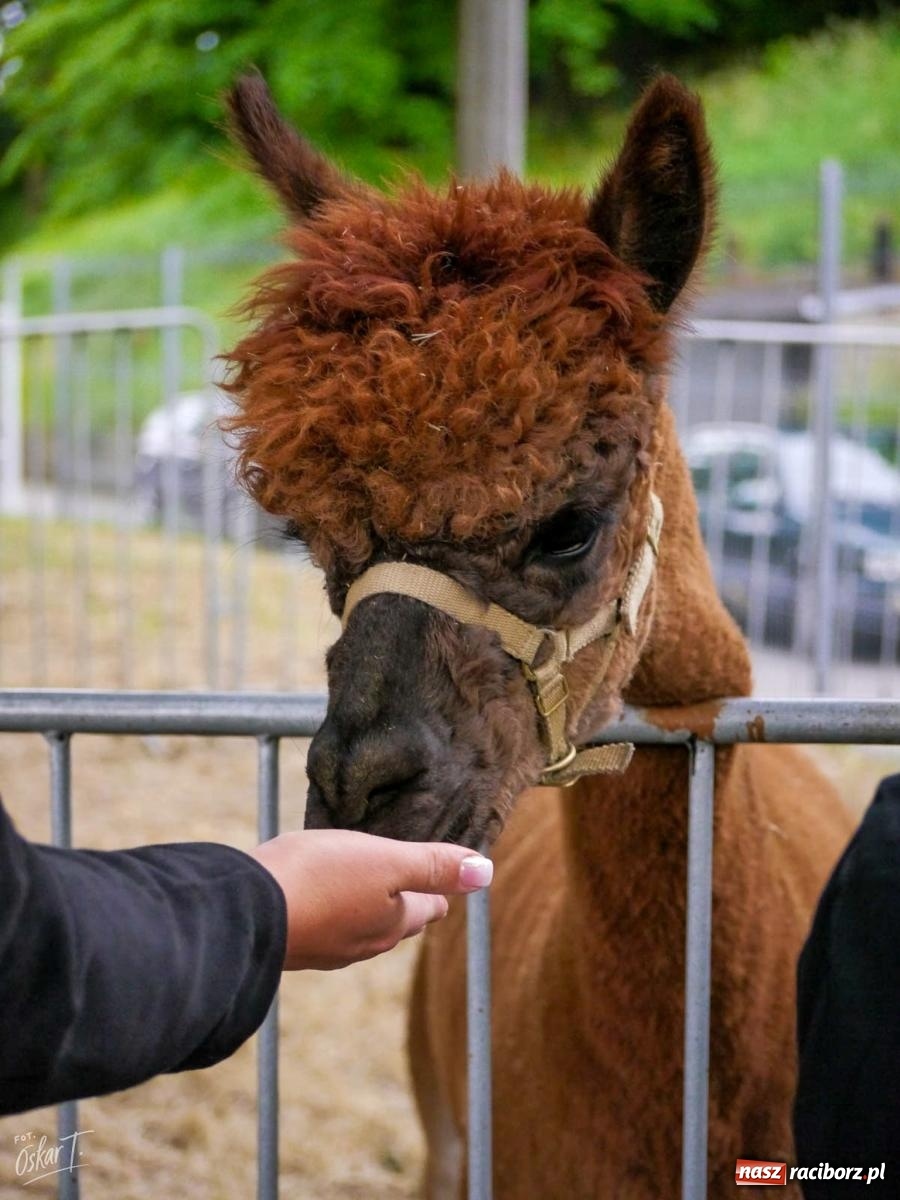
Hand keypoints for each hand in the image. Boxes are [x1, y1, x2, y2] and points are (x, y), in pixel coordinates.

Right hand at [249, 829, 492, 969]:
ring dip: (368, 909)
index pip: (427, 909)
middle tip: (415, 887)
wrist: (244, 912)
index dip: (439, 892)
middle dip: (407, 904)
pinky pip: (325, 926)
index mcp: (392, 923)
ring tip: (370, 891)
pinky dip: (333, 911)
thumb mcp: (386, 861)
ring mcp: (325, 948)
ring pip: (359, 927)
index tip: (446, 887)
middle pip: (395, 922)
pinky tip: (322, 901)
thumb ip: (433, 866)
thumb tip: (486, 872)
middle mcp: (362, 943)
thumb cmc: (321, 879)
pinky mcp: (293, 943)